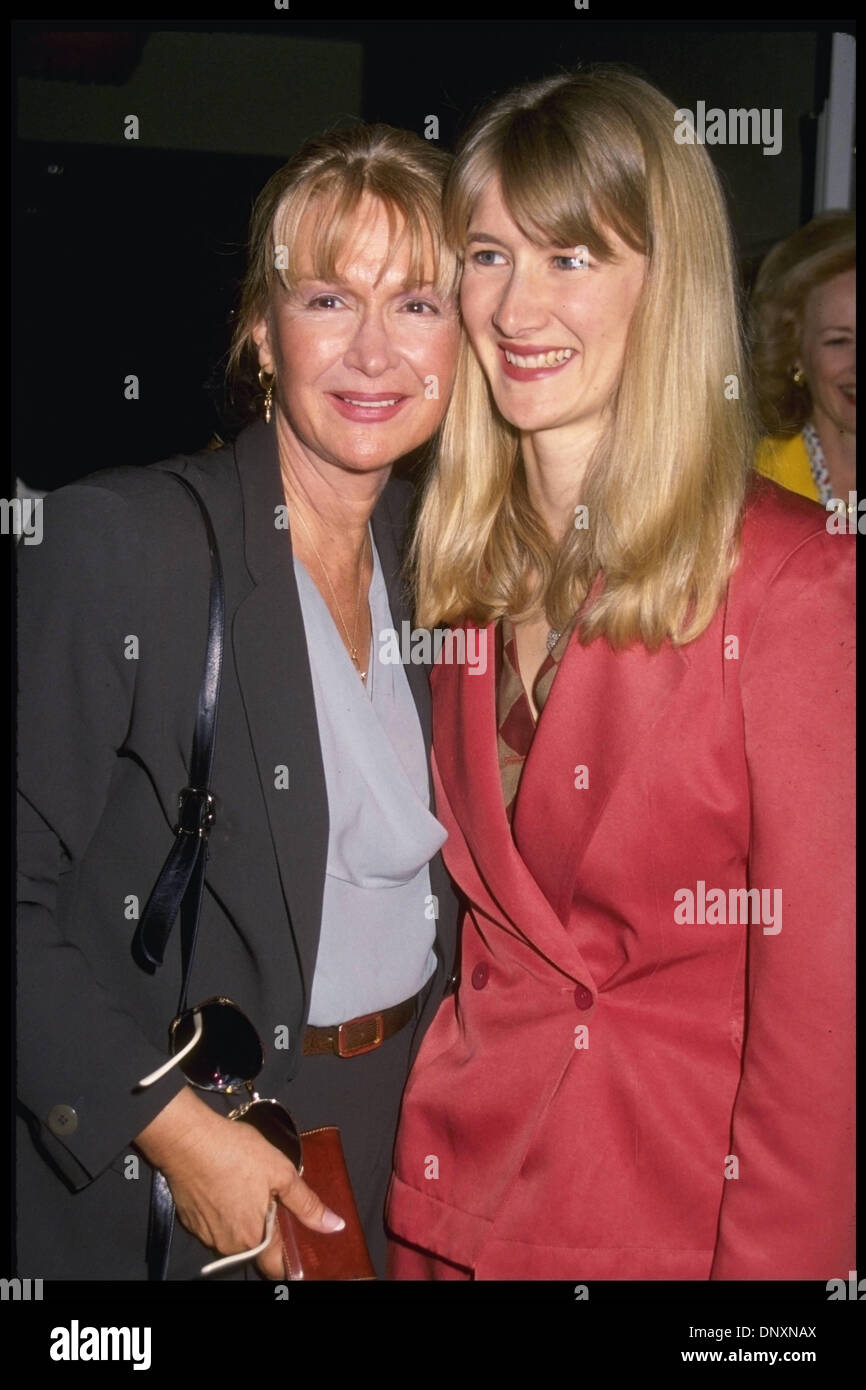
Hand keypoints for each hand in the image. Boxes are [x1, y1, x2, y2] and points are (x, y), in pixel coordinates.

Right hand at [135, 1088, 343, 1278]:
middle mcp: (229, 1245)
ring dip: (248, 1219)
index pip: (279, 1267)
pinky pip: (217, 1224)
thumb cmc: (236, 1153)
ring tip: (253, 1186)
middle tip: (281, 1201)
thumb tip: (334, 1226)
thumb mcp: (282, 1172)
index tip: (304, 1240)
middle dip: (272, 1229)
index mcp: (254, 1239)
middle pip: (259, 1248)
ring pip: (237, 1235)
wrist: (186, 1139)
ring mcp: (207, 1234)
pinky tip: (230, 1184)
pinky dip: (227, 1211)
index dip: (295, 1257)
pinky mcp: (192, 1220)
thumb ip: (307, 1204)